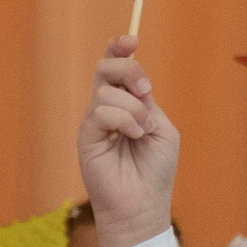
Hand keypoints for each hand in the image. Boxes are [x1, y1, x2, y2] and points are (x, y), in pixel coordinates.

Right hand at [77, 37, 179, 246]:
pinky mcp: (85, 137)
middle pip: (105, 67)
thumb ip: (146, 101)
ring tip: (144, 131)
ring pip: (106, 91)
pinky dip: (124, 120)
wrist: (143, 205)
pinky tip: (134, 136)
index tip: (131, 41)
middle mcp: (107, 109)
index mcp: (126, 103)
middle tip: (145, 90)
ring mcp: (94, 123)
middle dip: (128, 70)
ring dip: (134, 108)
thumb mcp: (161, 127)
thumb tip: (134, 82)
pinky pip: (101, 111)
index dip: (119, 48)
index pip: (115, 66)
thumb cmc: (155, 171)